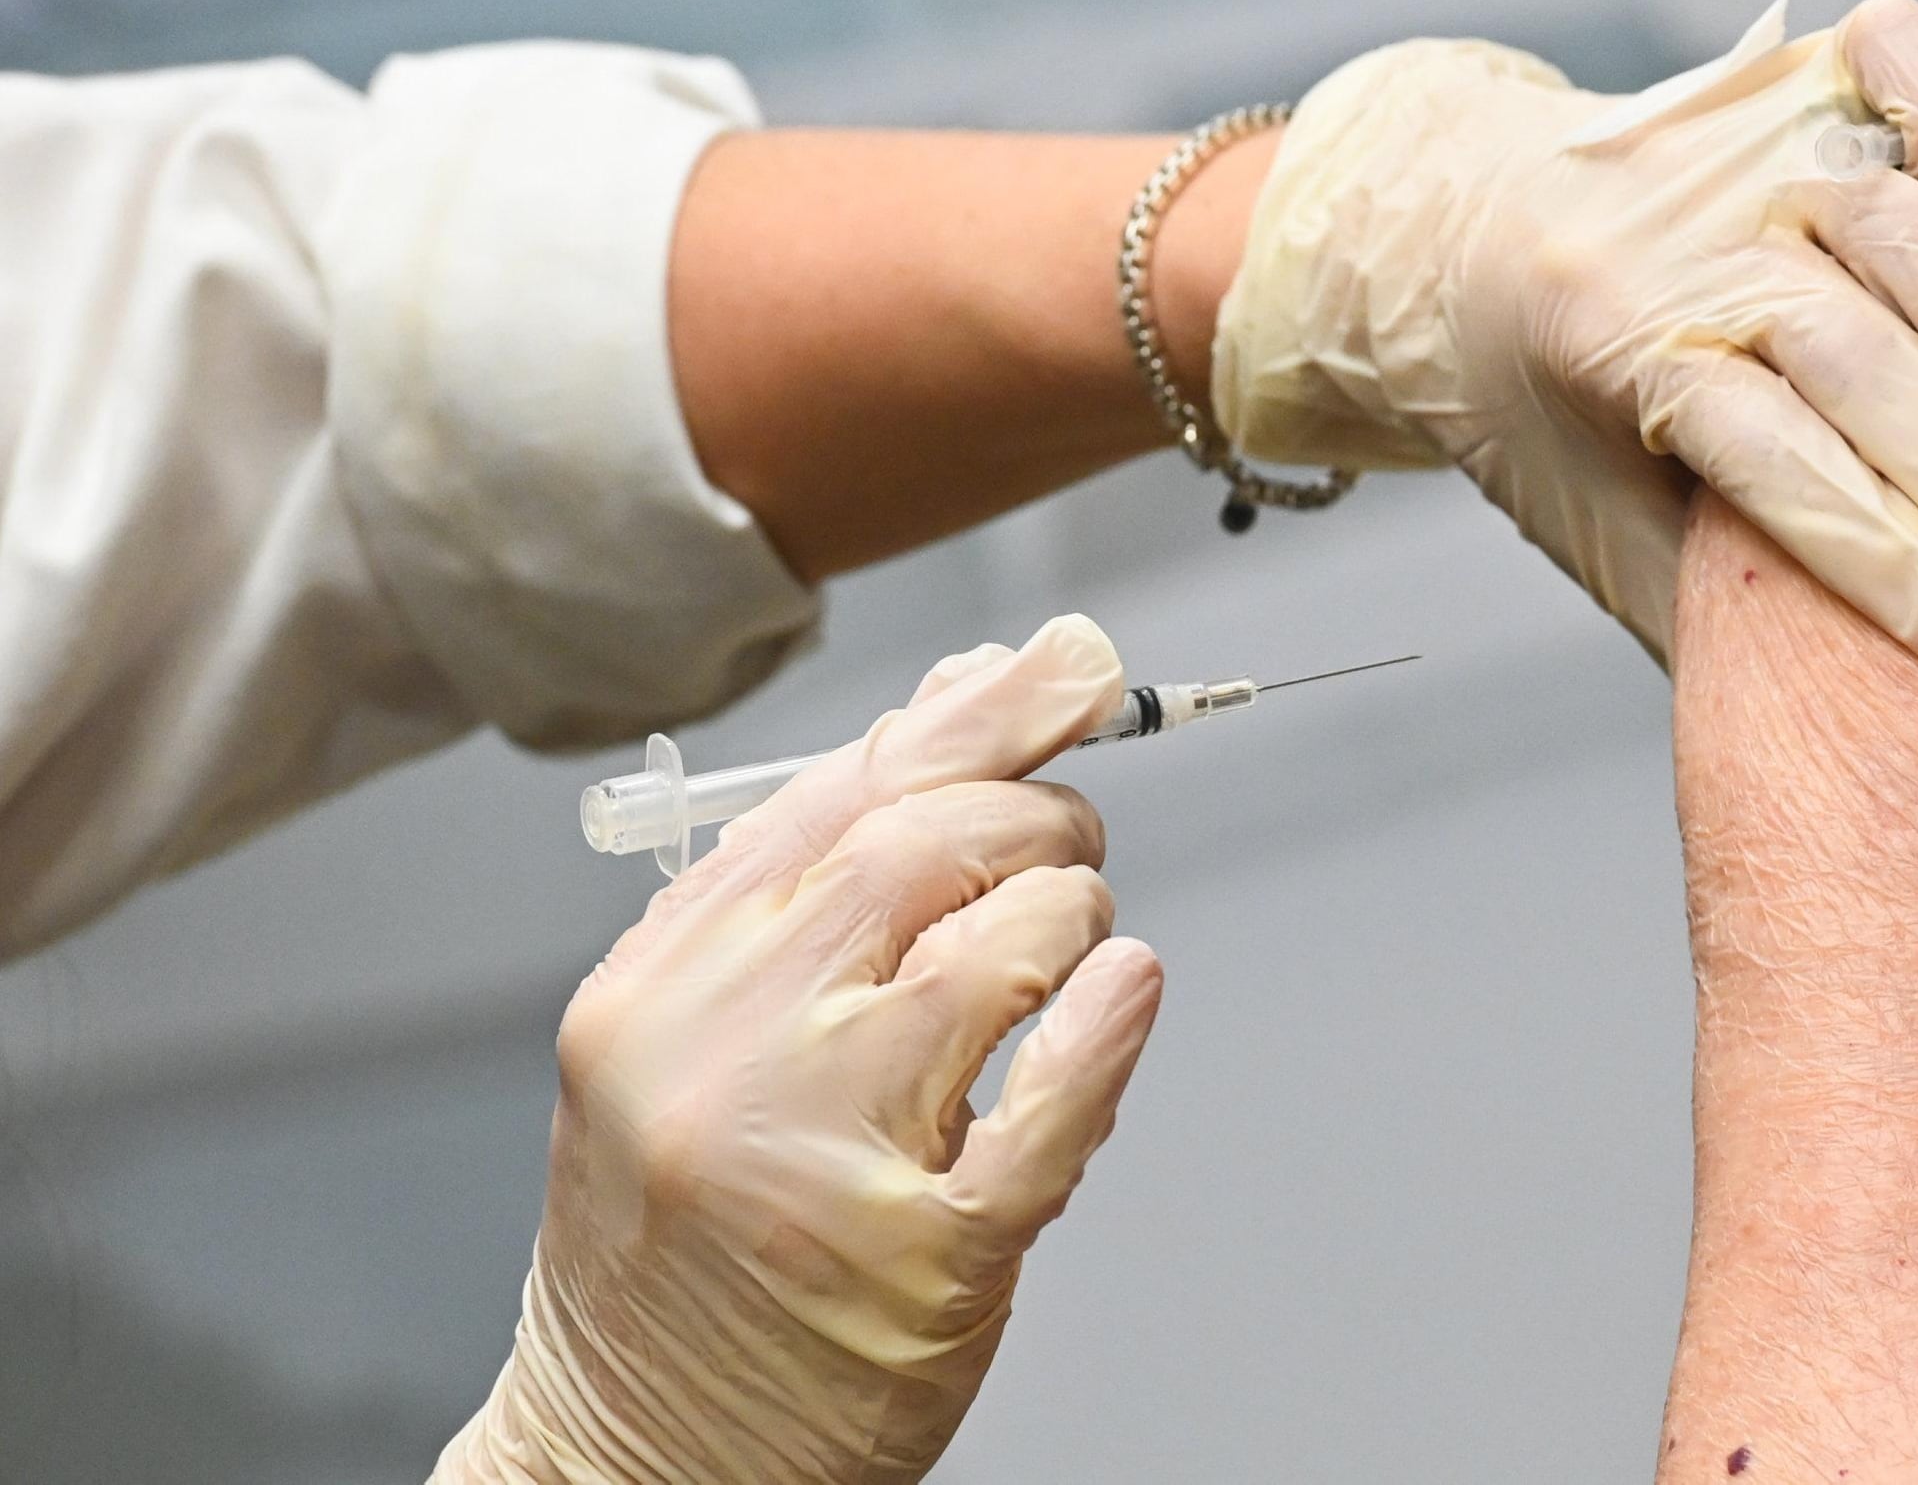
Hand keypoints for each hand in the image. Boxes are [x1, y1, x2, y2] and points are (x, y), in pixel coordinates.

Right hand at [435, 615, 1164, 1483]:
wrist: (636, 1456)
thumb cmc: (675, 1243)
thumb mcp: (689, 1043)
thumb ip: (804, 886)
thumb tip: (951, 710)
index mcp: (657, 988)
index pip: (838, 798)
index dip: (975, 717)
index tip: (1065, 666)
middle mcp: (727, 1057)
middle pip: (923, 851)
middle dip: (1035, 817)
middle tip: (1068, 839)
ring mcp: (823, 1160)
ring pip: (1000, 950)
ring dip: (1070, 918)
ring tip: (1064, 946)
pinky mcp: (924, 1262)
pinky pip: (1051, 1105)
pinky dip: (1107, 1023)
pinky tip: (1125, 987)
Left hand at [1213, 0, 1917, 674]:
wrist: (1451, 236)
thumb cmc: (1539, 415)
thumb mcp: (1590, 520)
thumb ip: (1699, 592)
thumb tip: (1810, 736)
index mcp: (1604, 350)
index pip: (1767, 457)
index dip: (1885, 560)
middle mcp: (1668, 242)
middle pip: (1853, 362)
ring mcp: (1731, 152)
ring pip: (1904, 243)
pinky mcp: (1780, 89)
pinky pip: (1887, 76)